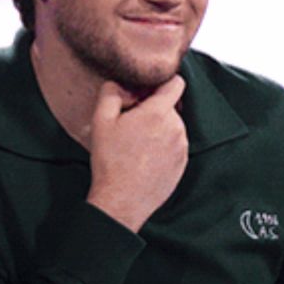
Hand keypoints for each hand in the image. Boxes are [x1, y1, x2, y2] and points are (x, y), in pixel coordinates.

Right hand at [85, 75, 187, 232]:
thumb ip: (111, 92)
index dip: (161, 83)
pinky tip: (144, 158)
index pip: (176, 83)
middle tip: (131, 124)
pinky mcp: (182, 164)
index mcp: (159, 113)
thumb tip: (119, 83)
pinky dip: (163, 146)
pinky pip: (175, 146)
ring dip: (159, 128)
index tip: (145, 92)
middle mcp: (176, 128)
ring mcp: (182, 148)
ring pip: (173, 126)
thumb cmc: (111, 160)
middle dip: (154, 109)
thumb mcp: (101, 120)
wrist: (121, 200)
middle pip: (171, 106)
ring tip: (136, 144)